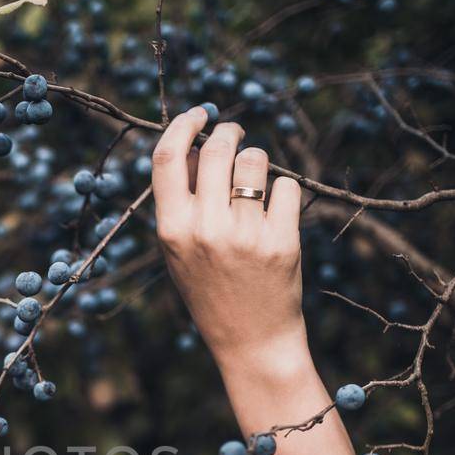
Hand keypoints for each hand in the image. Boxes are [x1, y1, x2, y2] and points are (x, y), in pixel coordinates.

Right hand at [151, 107, 307, 364]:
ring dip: (257, 160)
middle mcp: (205, 229)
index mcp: (172, 230)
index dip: (184, 125)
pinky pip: (286, 187)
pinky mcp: (282, 241)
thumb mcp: (180, 251)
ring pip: (255, 161)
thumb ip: (182, 201)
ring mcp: (245, 235)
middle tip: (235, 133)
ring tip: (255, 181)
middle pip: (217, 149)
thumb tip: (199, 145)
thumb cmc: (211, 289)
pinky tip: (275, 213)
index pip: (168, 157)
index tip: (200, 114)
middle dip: (229, 132)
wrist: (250, 340)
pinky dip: (282, 192)